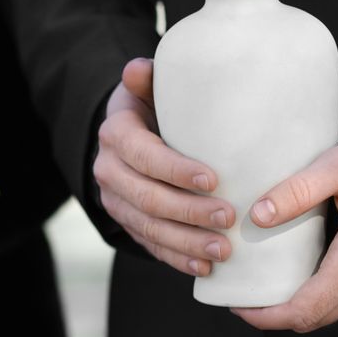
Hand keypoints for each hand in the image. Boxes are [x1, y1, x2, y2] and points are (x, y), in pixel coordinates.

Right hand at [93, 58, 235, 275]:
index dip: (175, 170)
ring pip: (149, 227)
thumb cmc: (153, 107)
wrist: (129, 135)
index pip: (143, 155)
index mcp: (115, 134)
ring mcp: (115, 201)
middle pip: (147, 197)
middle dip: (189, 212)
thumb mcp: (149, 88)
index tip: (214, 179)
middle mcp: (108, 170)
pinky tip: (205, 268)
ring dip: (187, 242)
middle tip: (229, 218)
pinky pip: (149, 245)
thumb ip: (148, 79)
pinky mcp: (126, 223)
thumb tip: (139, 68)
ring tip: (224, 250)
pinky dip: (177, 259)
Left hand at [232, 130, 337, 331]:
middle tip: (242, 294)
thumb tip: (257, 216)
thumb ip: (297, 190)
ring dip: (294, 308)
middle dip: (273, 314)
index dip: (265, 315)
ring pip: (328, 314)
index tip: (237, 305)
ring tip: (261, 286)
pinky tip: (293, 278)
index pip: (304, 310)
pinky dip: (314, 299)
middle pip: (313, 319)